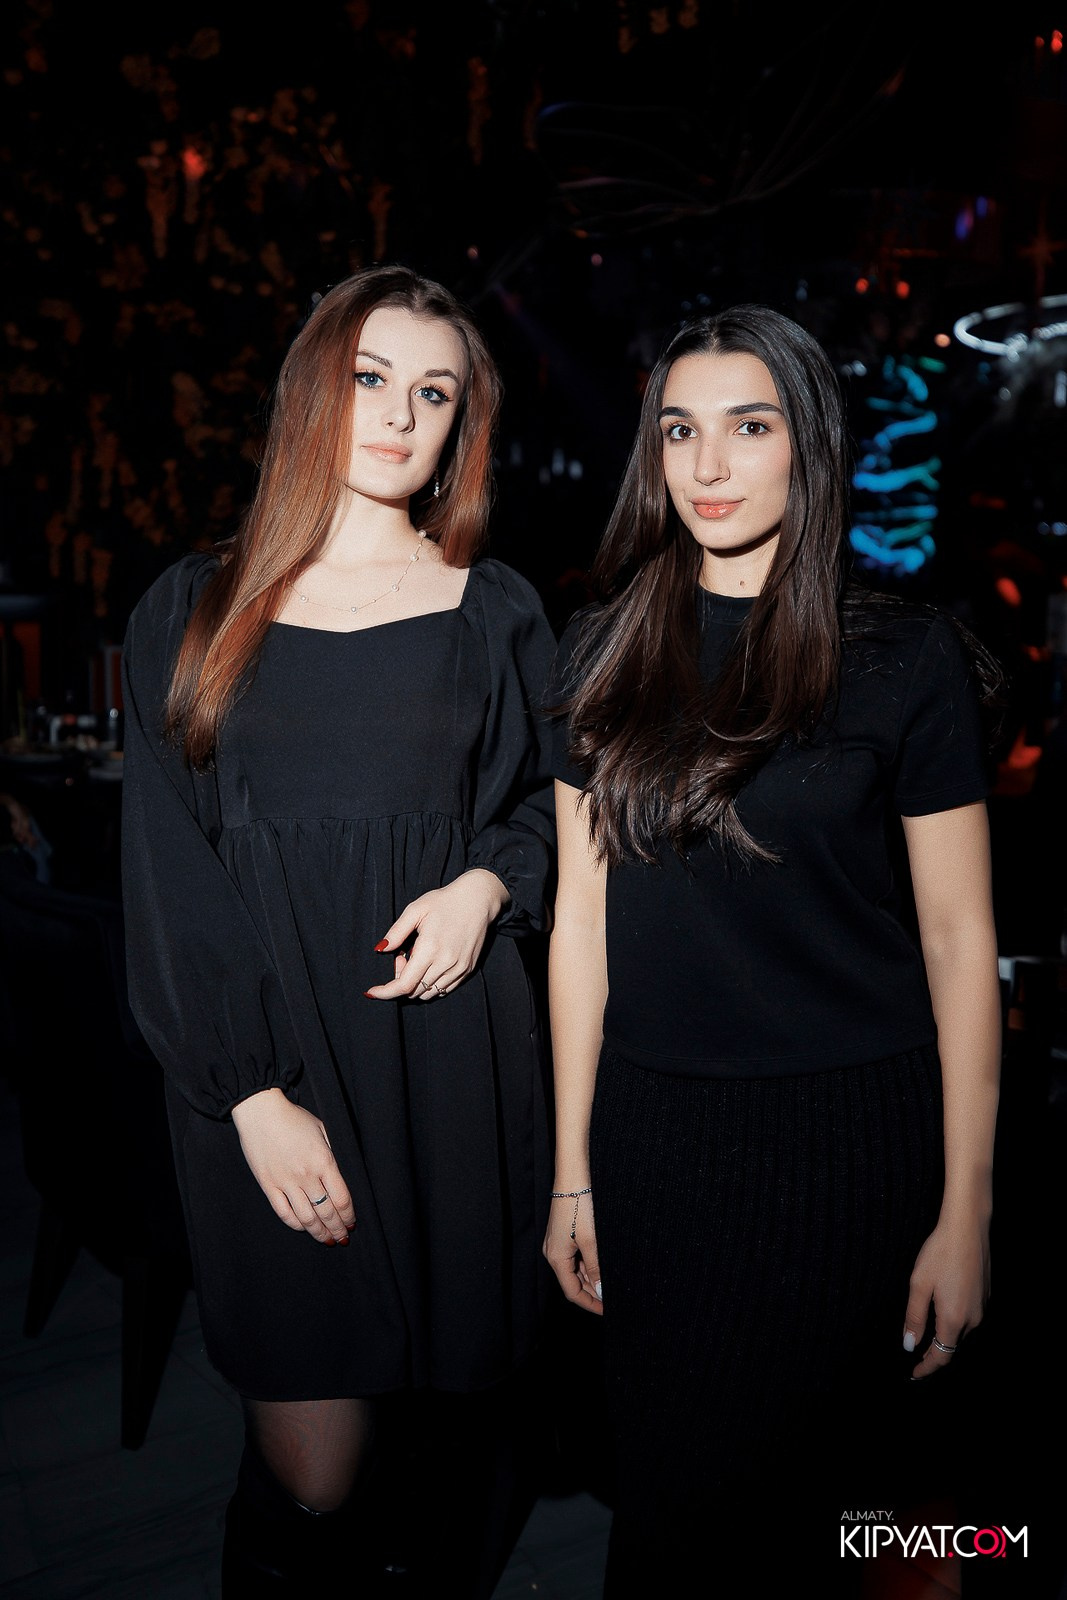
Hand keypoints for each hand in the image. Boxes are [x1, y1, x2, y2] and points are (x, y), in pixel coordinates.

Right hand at [231, 1088, 354, 1244]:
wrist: (260, 1112)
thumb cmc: (293, 1117)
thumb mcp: (322, 1130)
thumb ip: (331, 1154)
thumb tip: (337, 1176)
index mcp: (324, 1161)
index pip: (342, 1198)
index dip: (348, 1215)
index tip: (351, 1223)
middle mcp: (307, 1176)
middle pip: (326, 1212)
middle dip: (337, 1229)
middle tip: (342, 1238)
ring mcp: (286, 1182)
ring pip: (306, 1218)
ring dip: (319, 1232)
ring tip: (327, 1240)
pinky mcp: (269, 1185)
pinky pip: (284, 1212)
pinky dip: (295, 1224)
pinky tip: (303, 1228)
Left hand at [365, 869, 509, 1001]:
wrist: (477, 899)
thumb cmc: (444, 901)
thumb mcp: (415, 910)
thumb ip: (396, 932)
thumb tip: (380, 949)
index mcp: (429, 948)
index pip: (404, 985)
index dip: (385, 992)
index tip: (372, 992)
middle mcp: (445, 963)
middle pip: (415, 991)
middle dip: (400, 980)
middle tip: (403, 955)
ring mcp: (459, 968)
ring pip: (429, 993)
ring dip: (416, 983)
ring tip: (417, 958)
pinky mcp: (468, 969)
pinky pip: (444, 989)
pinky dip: (431, 984)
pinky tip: (430, 965)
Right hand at [543, 1187, 602, 1316]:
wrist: (574, 1175)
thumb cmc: (580, 1204)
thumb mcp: (591, 1241)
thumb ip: (596, 1268)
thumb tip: (601, 1292)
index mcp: (556, 1257)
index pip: (572, 1292)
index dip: (590, 1303)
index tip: (607, 1310)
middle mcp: (554, 1252)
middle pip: (573, 1282)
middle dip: (593, 1292)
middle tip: (613, 1300)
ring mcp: (559, 1242)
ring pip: (576, 1270)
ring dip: (593, 1279)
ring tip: (612, 1285)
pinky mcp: (566, 1232)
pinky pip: (577, 1257)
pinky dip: (590, 1265)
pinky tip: (604, 1267)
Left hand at [902, 1210, 989, 1377]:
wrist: (968, 1228)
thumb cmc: (940, 1253)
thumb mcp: (919, 1285)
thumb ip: (914, 1318)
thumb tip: (909, 1345)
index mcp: (954, 1319)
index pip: (942, 1357)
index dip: (927, 1368)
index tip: (914, 1374)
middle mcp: (973, 1318)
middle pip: (952, 1346)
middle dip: (935, 1353)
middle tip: (916, 1356)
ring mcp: (982, 1307)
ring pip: (961, 1332)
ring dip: (945, 1337)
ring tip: (927, 1337)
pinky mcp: (986, 1295)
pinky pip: (969, 1317)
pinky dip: (955, 1322)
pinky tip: (943, 1311)